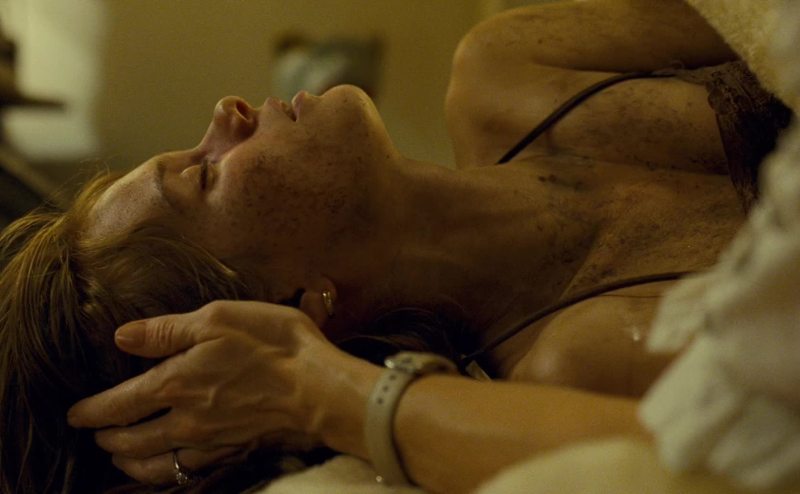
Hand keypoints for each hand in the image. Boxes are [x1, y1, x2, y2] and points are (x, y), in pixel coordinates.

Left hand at [67, 300, 350, 484]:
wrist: (318, 387)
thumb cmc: (273, 344)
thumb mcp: (218, 318)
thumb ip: (166, 331)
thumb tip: (122, 337)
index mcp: (174, 383)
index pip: (119, 404)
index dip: (92, 411)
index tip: (75, 414)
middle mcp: (184, 420)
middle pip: (130, 439)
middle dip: (106, 437)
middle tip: (94, 433)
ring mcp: (208, 441)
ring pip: (154, 463)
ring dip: (129, 461)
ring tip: (118, 456)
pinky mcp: (232, 452)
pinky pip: (185, 473)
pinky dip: (164, 475)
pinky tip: (166, 468)